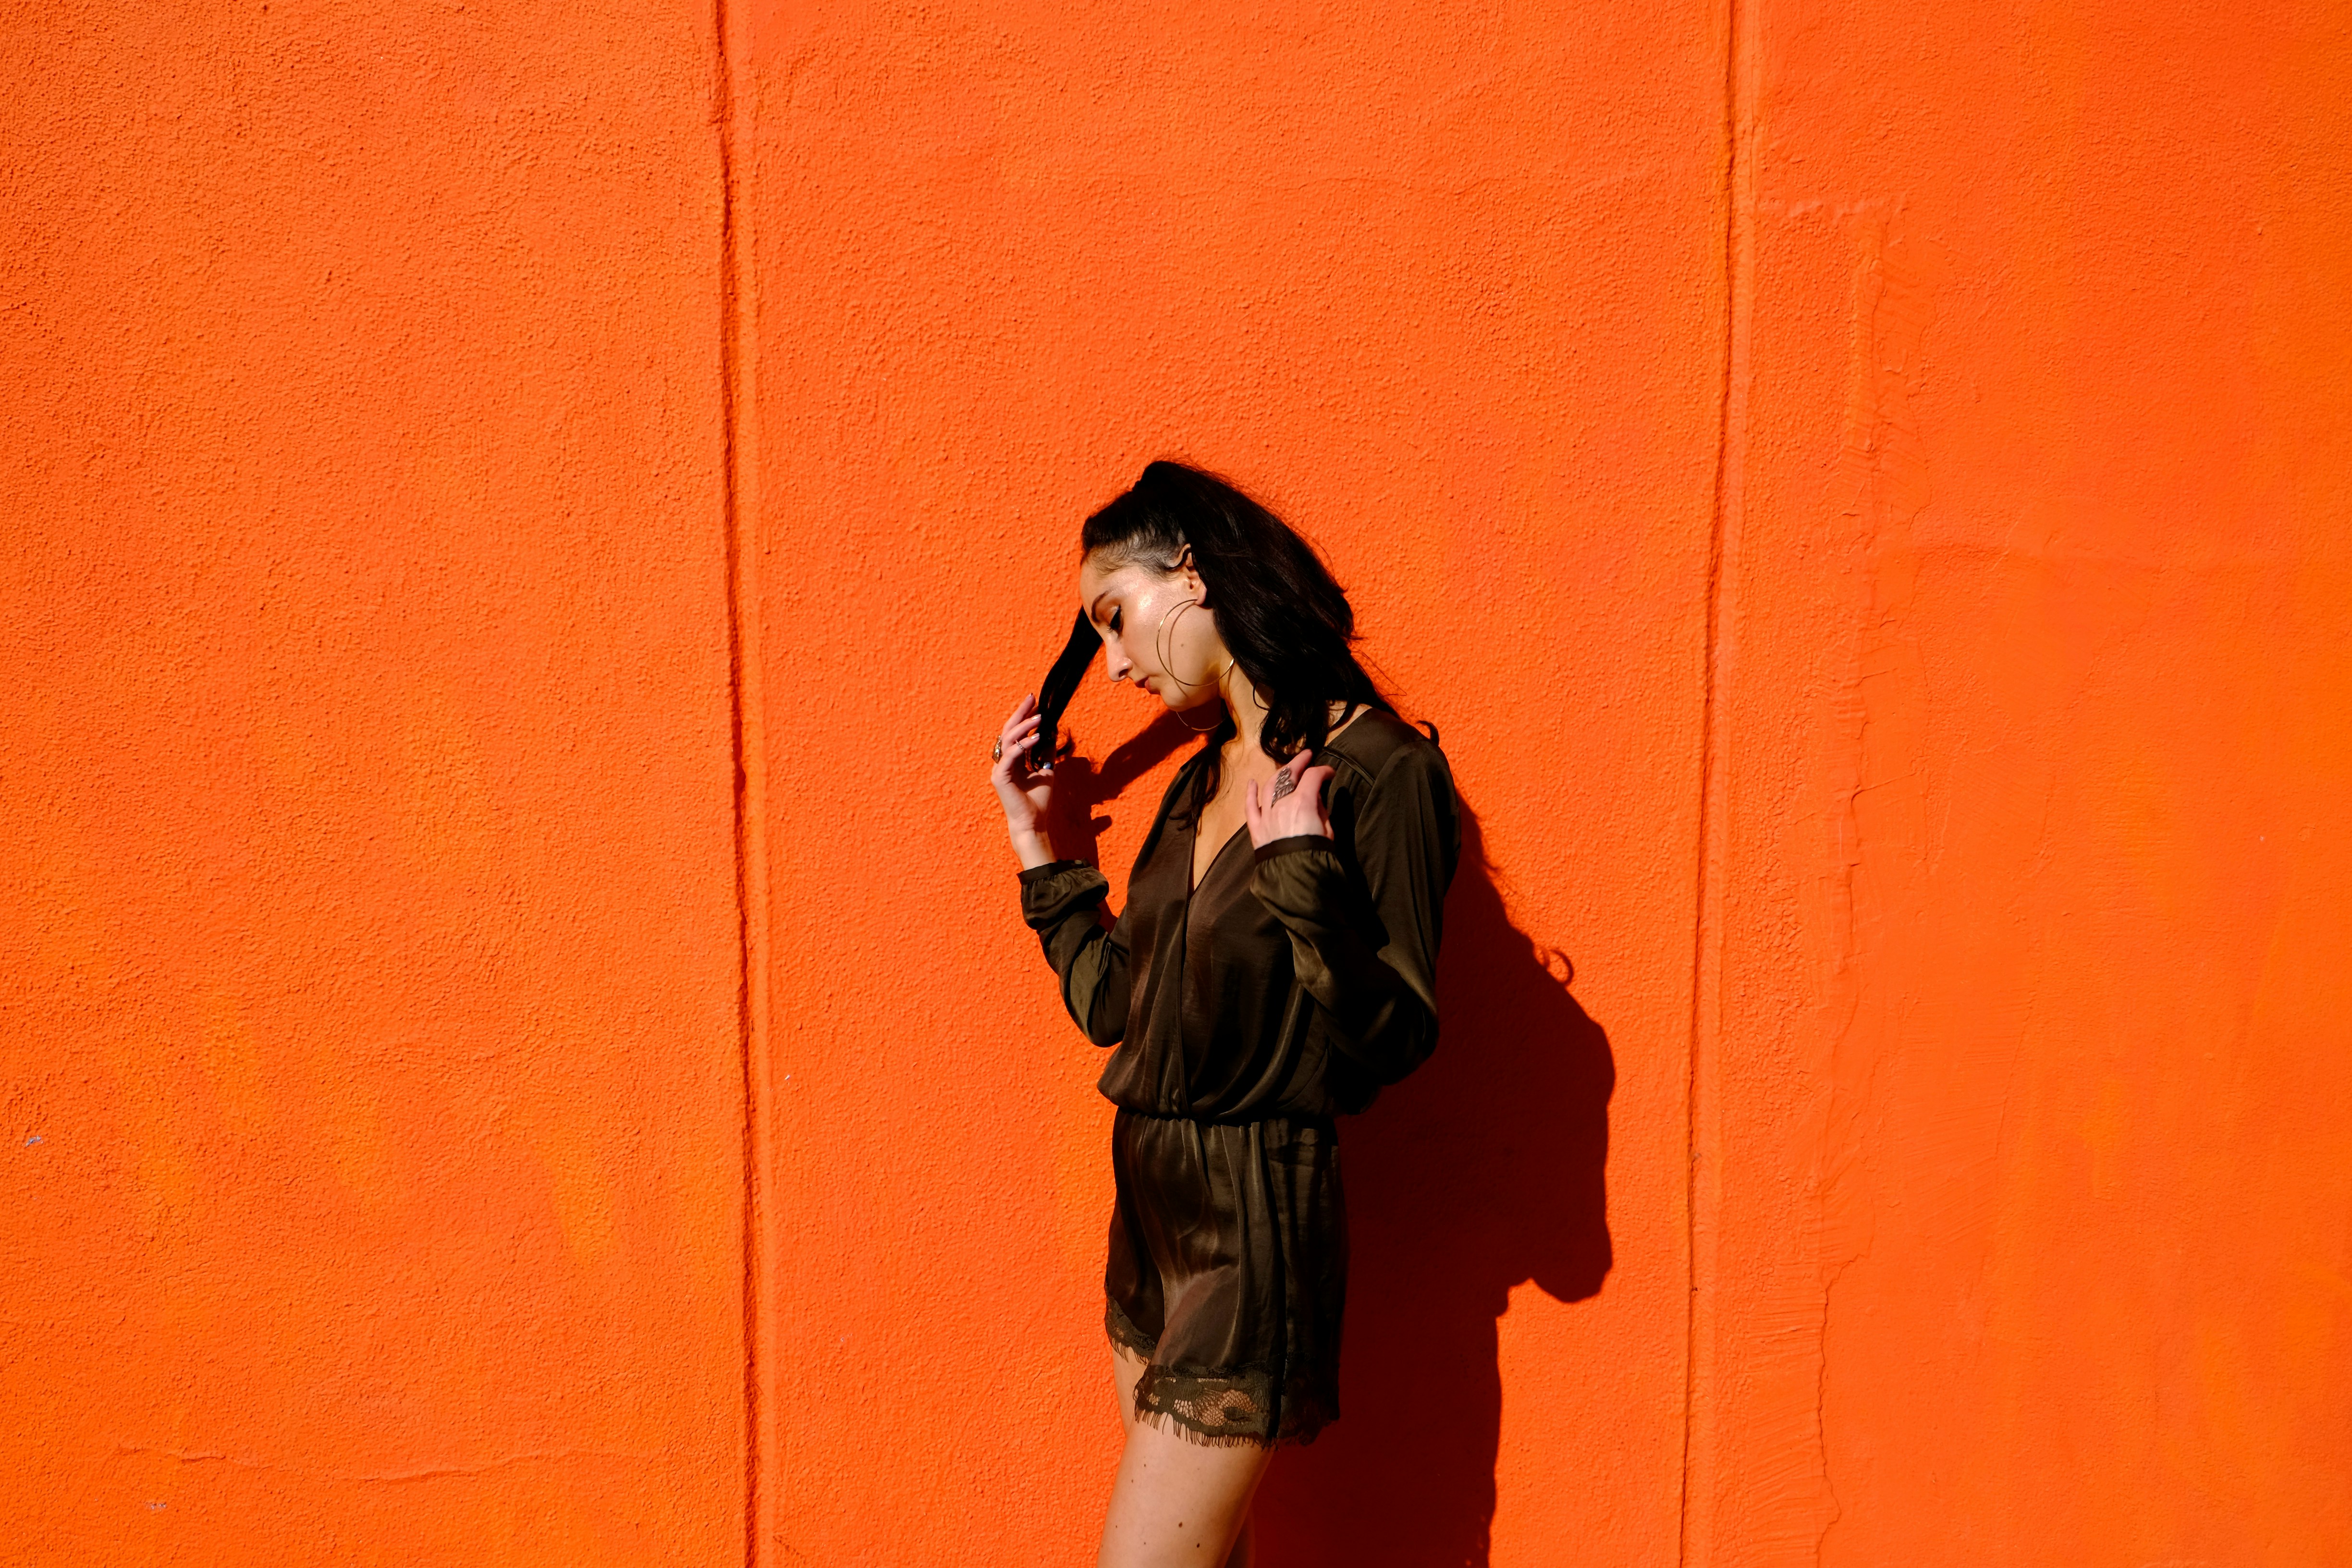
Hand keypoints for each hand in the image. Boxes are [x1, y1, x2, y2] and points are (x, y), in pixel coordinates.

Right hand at [991, 694, 1057, 864]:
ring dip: (1024, 727)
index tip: (1036, 702)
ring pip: (1008, 740)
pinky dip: (1023, 745)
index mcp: (1012, 760)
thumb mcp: (1046, 771)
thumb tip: (1052, 732)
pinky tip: (1037, 737)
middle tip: (1032, 699)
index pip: (1016, 733)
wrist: (1033, 822)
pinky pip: (1011, 756)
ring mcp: (999, 769)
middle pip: (1008, 731)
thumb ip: (1046, 753)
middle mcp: (1003, 762)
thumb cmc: (1038, 800)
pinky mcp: (1000, 778)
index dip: (1024, 716)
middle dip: (1020, 713)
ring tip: (1039, 718)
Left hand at [1244, 749, 1333, 846]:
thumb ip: (1321, 810)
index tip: (1330, 773)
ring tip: (1287, 768)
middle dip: (1299, 763)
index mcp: (1303, 803)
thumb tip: (1315, 796)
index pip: (1313, 777)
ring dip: (1278, 773)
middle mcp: (1282, 804)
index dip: (1323, 771)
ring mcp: (1267, 816)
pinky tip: (1252, 782)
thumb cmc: (1317, 855)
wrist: (1296, 879)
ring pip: (1270, 786)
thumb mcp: (1328, 830)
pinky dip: (1251, 793)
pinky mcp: (1257, 829)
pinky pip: (1250, 808)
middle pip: (1288, 775)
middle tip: (1307, 756)